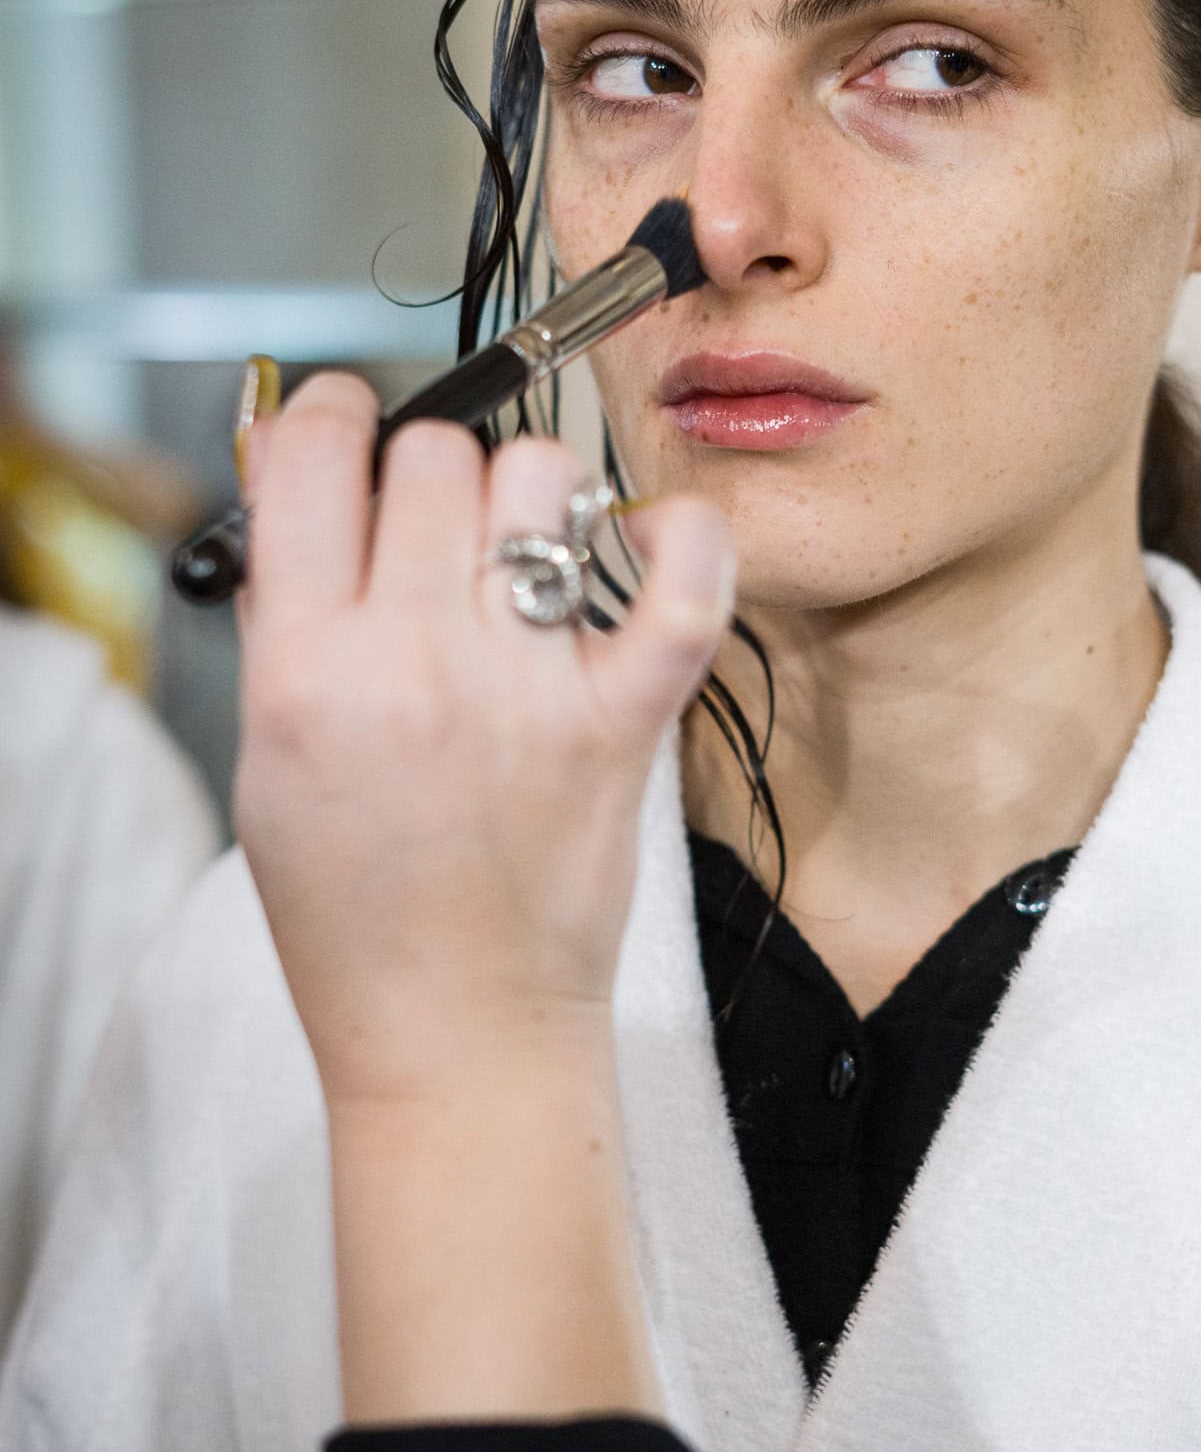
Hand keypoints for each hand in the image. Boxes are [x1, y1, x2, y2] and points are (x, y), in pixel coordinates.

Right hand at [234, 372, 733, 1112]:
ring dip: (531, 493)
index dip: (329, 415)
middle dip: (428, 469)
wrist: (455, 1035)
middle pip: (431, 452)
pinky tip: (656, 538)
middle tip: (434, 532)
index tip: (347, 430)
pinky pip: (682, 587)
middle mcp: (409, 663)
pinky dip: (685, 540)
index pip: (310, 452)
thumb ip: (277, 611)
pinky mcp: (620, 726)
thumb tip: (287, 470)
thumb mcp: (265, 759)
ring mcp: (523, 691)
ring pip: (540, 477)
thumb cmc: (355, 911)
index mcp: (301, 668)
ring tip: (521, 556)